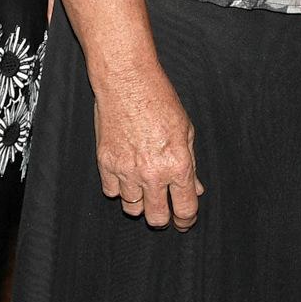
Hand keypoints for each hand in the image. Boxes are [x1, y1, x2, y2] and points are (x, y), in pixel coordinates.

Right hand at [90, 61, 203, 229]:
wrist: (126, 80)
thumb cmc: (159, 99)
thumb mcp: (185, 131)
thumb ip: (191, 165)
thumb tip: (195, 189)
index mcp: (177, 165)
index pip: (185, 209)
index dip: (186, 220)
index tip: (184, 221)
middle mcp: (152, 173)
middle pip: (156, 218)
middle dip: (163, 217)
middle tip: (164, 209)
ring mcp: (126, 170)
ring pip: (132, 208)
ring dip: (140, 201)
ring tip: (143, 185)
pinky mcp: (105, 163)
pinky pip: (111, 192)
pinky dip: (119, 187)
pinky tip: (126, 174)